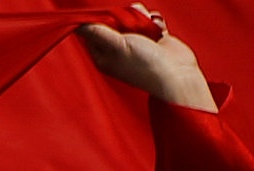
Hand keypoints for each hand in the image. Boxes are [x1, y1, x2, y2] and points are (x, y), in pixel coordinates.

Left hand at [79, 9, 216, 111]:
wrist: (176, 74)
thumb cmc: (144, 65)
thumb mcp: (116, 45)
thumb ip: (98, 32)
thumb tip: (77, 25)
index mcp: (103, 55)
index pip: (94, 31)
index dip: (101, 19)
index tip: (110, 14)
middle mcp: (118, 49)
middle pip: (114, 22)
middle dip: (124, 15)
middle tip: (133, 18)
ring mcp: (136, 43)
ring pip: (134, 19)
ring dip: (142, 16)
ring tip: (148, 22)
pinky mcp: (153, 38)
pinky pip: (150, 22)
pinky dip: (155, 21)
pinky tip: (158, 27)